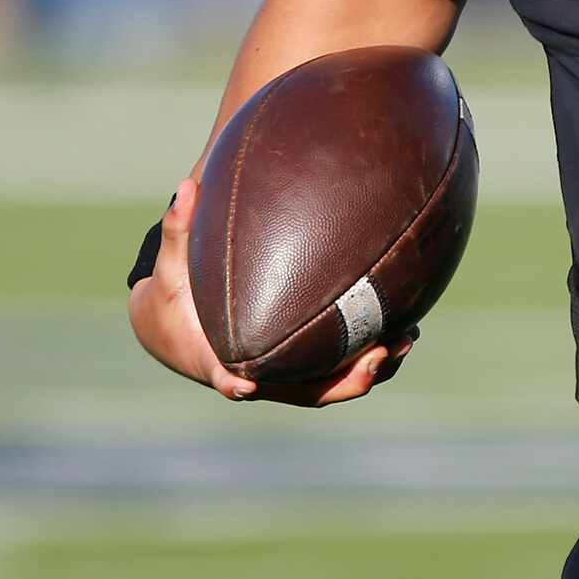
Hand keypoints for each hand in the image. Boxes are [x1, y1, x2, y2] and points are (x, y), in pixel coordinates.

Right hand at [128, 178, 413, 407]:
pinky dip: (372, 355)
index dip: (235, 381)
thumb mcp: (172, 269)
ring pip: (332, 386)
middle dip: (341, 380)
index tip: (245, 383)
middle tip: (376, 356)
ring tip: (405, 339)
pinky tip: (406, 327)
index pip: (226, 377)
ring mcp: (286, 375)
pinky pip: (342, 369)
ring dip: (370, 370)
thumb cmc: (176, 299)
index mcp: (217, 361)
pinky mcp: (305, 368)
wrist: (180, 331)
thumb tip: (186, 186)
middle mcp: (258, 375)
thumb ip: (180, 231)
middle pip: (303, 393)